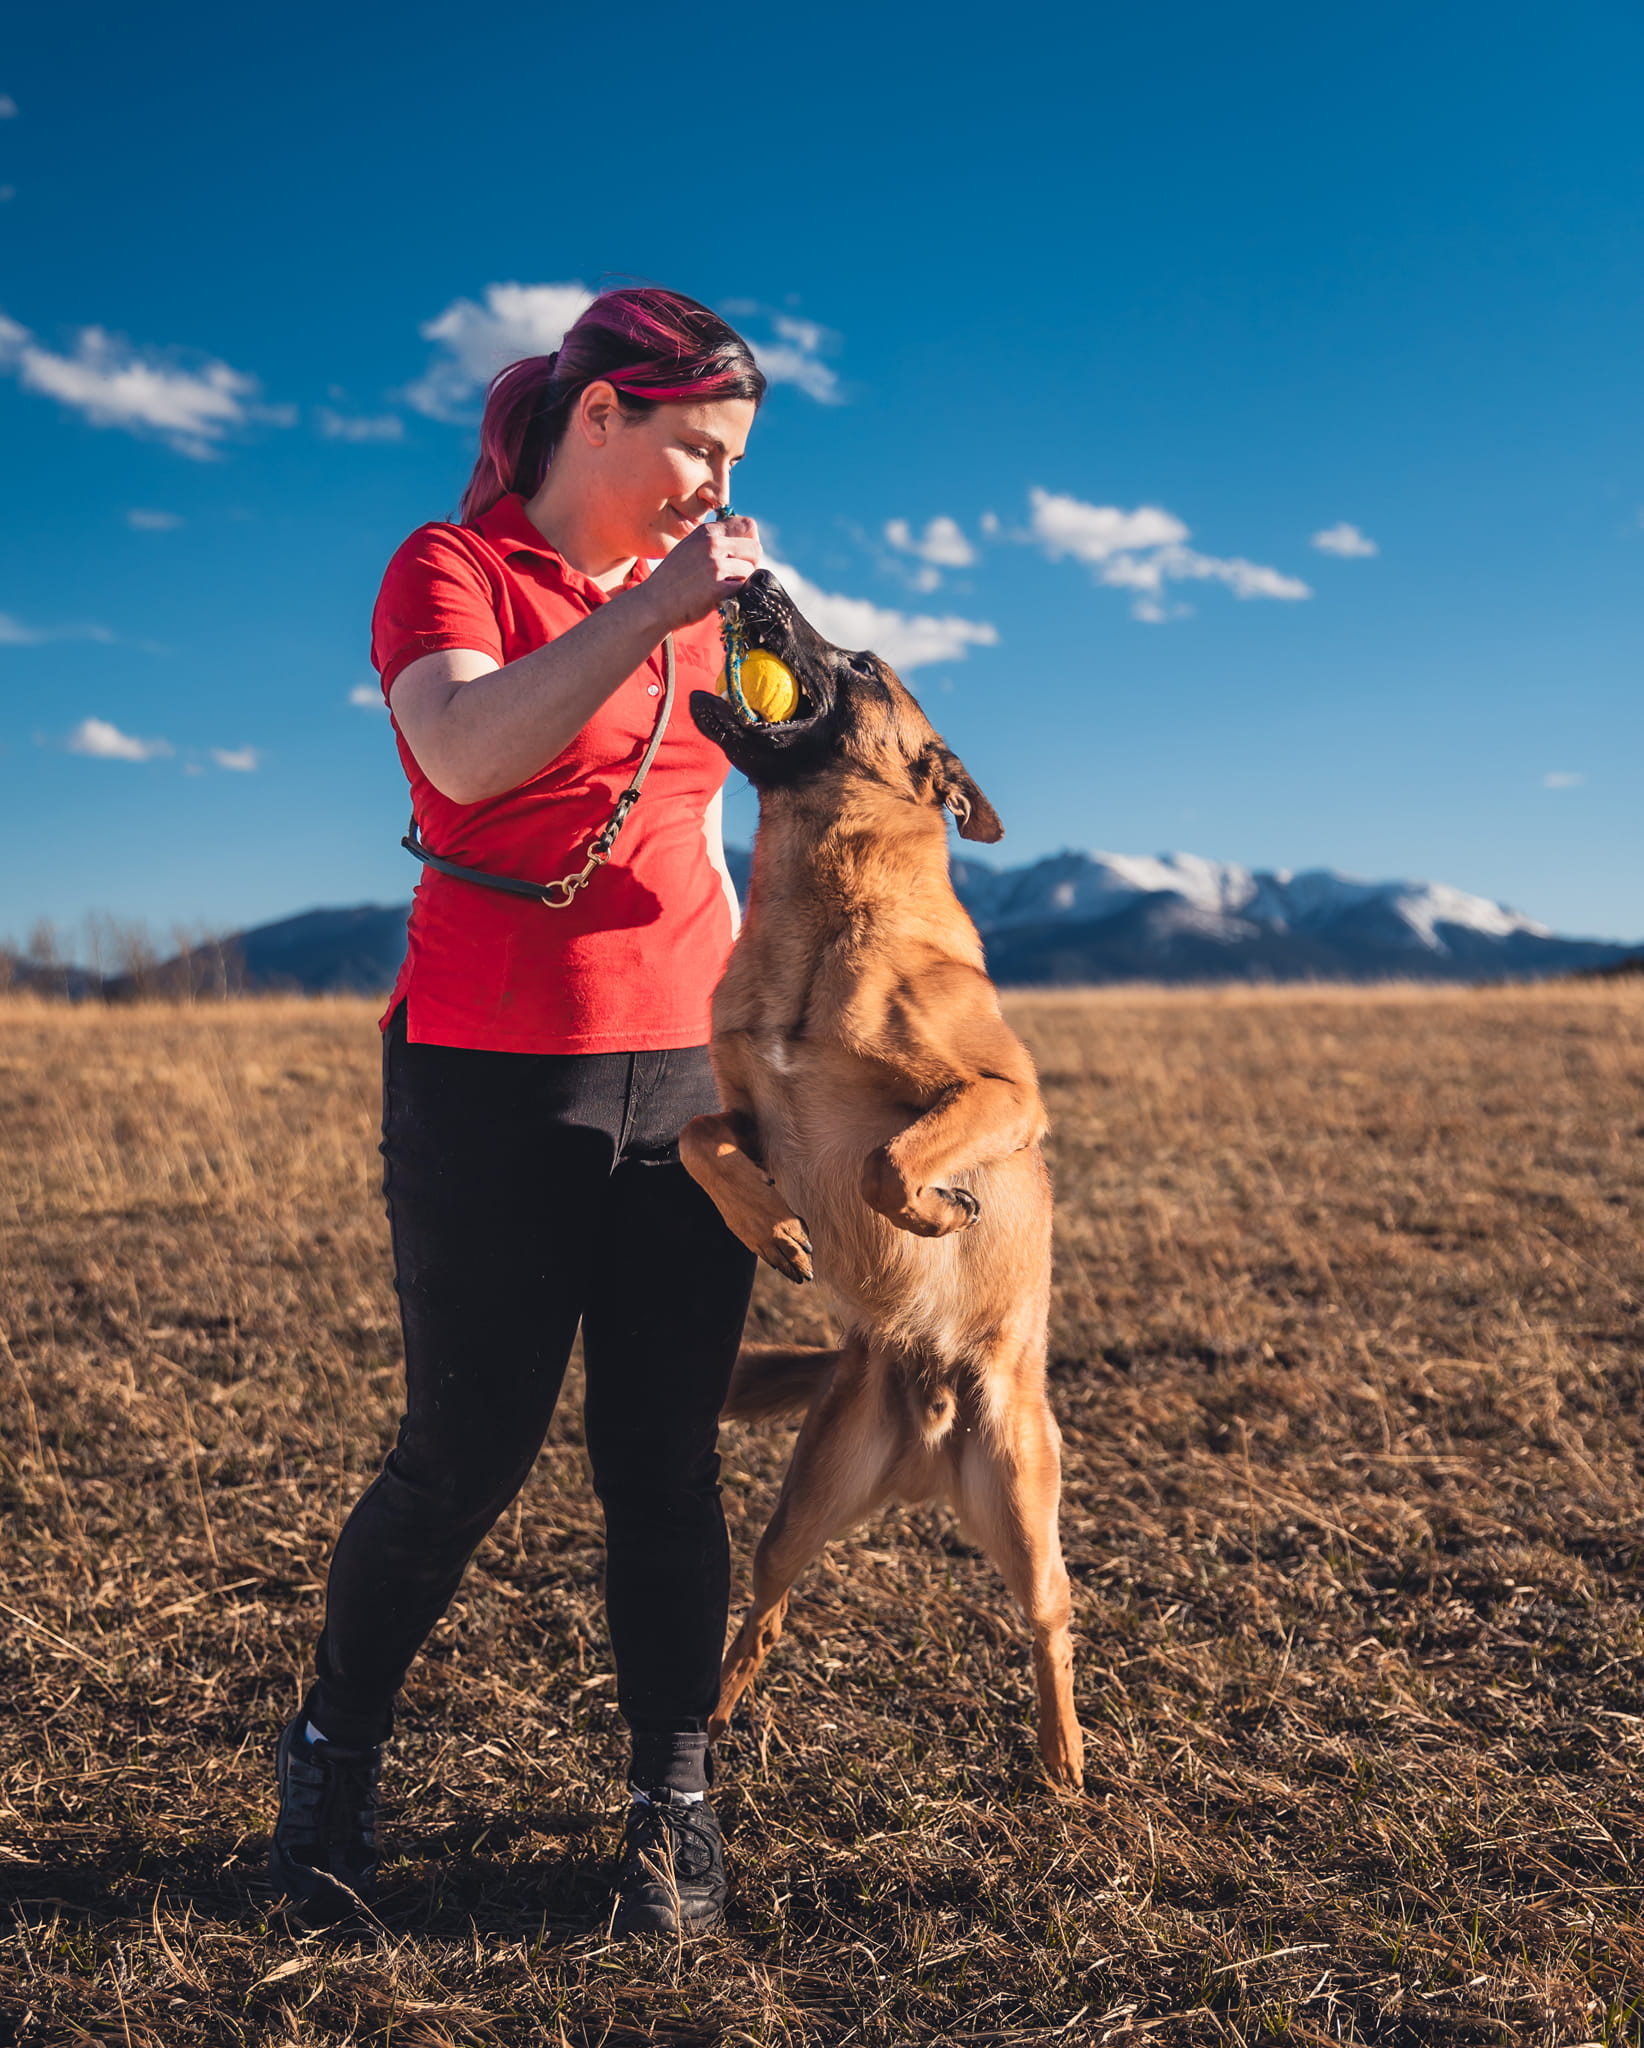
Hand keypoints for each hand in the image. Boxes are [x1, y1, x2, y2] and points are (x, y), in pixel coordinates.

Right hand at [641, 515, 761, 631]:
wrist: (653, 604)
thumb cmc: (672, 580)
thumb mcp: (689, 548)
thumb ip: (713, 542)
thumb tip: (742, 543)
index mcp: (706, 531)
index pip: (747, 525)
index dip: (750, 541)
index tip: (741, 555)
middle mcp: (712, 544)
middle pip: (755, 548)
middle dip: (751, 563)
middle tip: (736, 575)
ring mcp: (715, 565)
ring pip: (750, 569)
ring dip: (741, 581)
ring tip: (723, 588)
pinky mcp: (718, 587)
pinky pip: (743, 587)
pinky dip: (736, 595)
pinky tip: (720, 597)